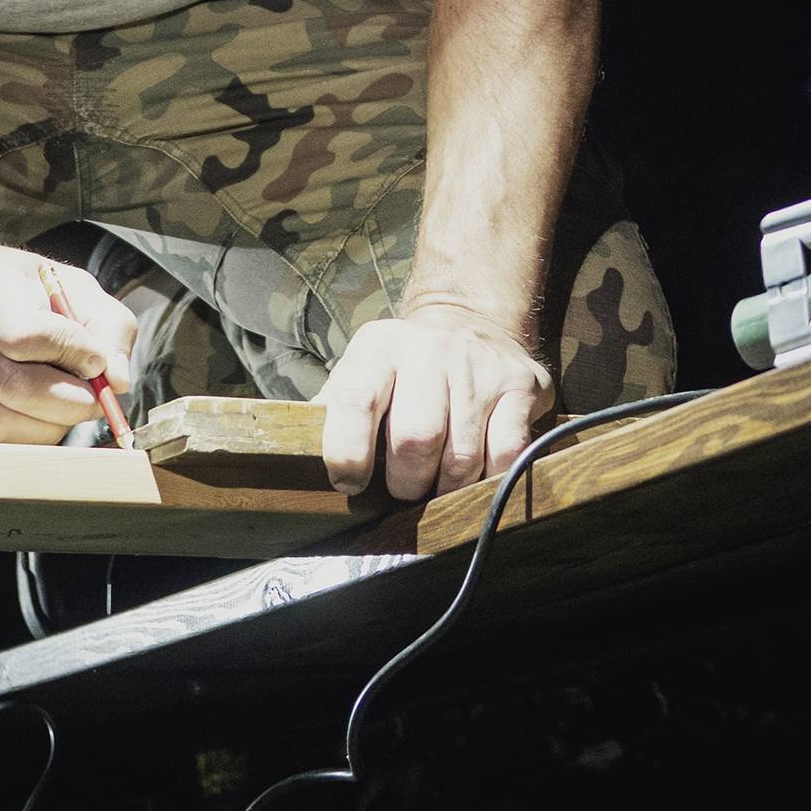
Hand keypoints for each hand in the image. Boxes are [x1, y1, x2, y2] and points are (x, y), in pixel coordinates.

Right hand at [0, 242, 137, 463]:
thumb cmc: (12, 289)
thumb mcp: (65, 284)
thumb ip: (106, 324)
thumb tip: (117, 379)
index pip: (25, 334)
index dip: (73, 354)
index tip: (97, 363)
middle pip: (14, 388)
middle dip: (68, 404)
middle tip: (92, 402)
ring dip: (44, 431)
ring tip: (60, 414)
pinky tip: (22, 434)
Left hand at [319, 300, 552, 502]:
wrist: (470, 323)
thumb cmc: (403, 369)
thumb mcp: (361, 372)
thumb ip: (330, 410)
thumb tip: (290, 453)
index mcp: (379, 346)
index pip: (355, 401)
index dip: (348, 453)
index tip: (348, 483)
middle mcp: (429, 349)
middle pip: (415, 439)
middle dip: (406, 482)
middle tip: (404, 488)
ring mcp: (479, 367)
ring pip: (461, 458)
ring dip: (446, 488)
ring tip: (438, 483)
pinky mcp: (520, 386)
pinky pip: (505, 455)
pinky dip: (489, 478)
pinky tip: (476, 473)